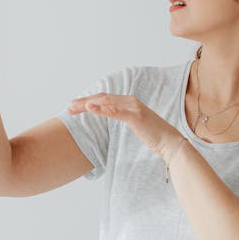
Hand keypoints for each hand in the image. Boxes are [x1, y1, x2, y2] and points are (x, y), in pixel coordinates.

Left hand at [67, 92, 183, 159]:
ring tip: (74, 107)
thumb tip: (111, 115)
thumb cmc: (153, 134)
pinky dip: (101, 109)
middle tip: (69, 107)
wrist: (169, 141)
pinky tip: (90, 108)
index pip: (104, 99)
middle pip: (102, 98)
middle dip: (83, 102)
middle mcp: (130, 101)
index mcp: (128, 102)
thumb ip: (123, 116)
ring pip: (105, 102)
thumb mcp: (135, 123)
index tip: (75, 106)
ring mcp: (132, 107)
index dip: (88, 101)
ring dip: (88, 104)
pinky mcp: (135, 116)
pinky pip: (115, 111)